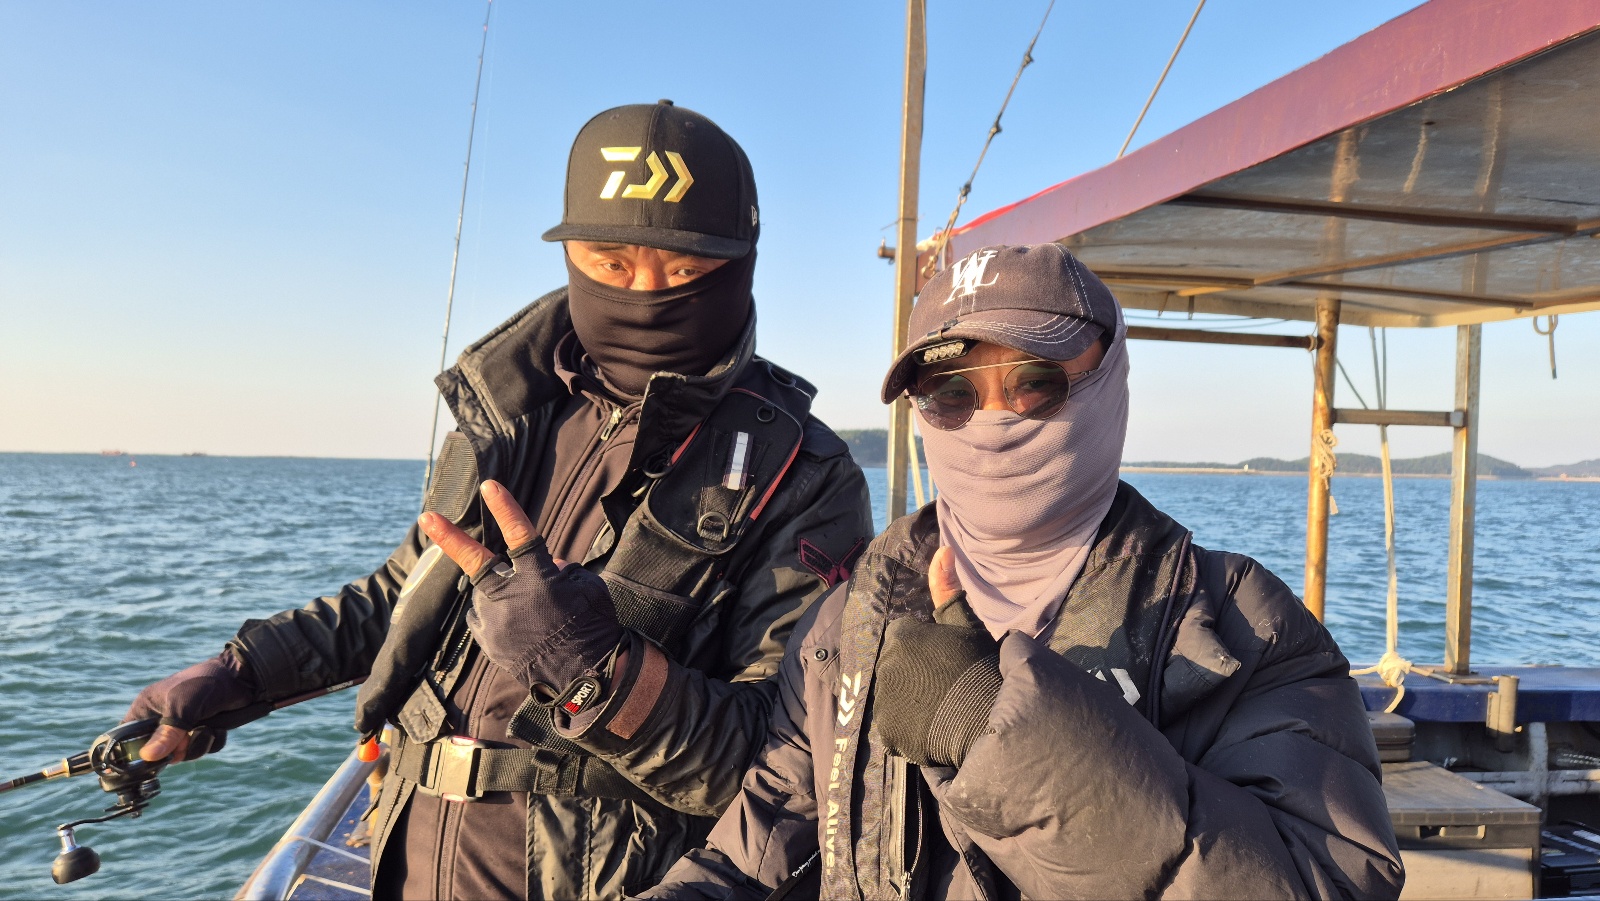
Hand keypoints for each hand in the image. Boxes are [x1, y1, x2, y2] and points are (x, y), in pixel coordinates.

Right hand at [126, 649, 258, 762]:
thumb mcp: (183, 707)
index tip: (145, 762)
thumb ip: (167, 733)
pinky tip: (218, 728)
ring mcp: (182, 726)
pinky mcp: (201, 730)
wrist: (243, 678)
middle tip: (187, 739)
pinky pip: (201, 748)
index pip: (126, 736)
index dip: (131, 752)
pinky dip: (211, 741)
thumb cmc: (206, 684)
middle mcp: (161, 718)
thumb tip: (148, 757)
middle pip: (157, 752)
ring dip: (198, 745)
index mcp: (146, 707)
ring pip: (182, 753)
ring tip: (207, 728)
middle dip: (176, 750)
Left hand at [418, 481, 622, 702]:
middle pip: (476, 561)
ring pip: (489, 595)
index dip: (505, 508)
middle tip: (426, 516)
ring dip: (503, 595)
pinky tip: (519, 628)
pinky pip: (485, 619)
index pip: (520, 535)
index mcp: (539, 579)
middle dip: (448, 537)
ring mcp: (495, 622)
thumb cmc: (593, 627)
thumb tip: (547, 564)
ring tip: (530, 616)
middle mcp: (511, 598)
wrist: (583, 678)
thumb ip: (562, 570)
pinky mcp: (488, 642)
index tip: (489, 486)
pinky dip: (498, 617)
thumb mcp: (587, 587)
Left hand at [873, 546, 1001, 767]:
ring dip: (910, 703)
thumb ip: (947, 587)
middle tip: (945, 687)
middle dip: (915, 676)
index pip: (906, 641)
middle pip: (897, 669)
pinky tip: (932, 729)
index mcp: (900, 634)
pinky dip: (908, 730)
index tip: (947, 663)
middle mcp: (884, 663)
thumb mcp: (965, 622)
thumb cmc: (980, 665)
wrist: (988, 716)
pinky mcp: (887, 730)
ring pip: (894, 698)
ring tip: (940, 710)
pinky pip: (894, 727)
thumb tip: (943, 549)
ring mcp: (883, 700)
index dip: (928, 653)